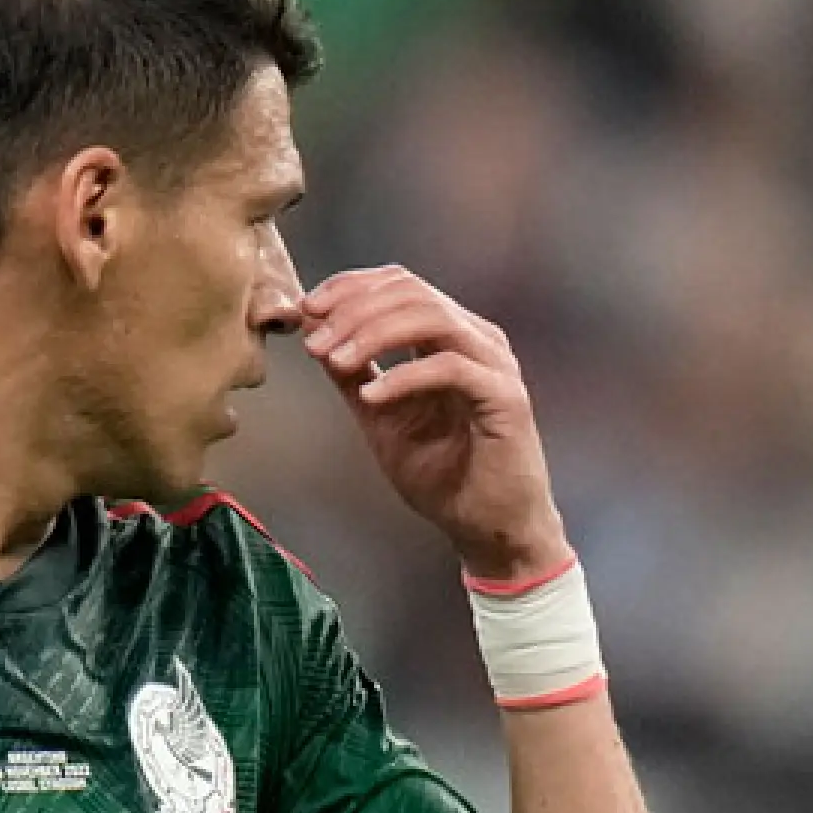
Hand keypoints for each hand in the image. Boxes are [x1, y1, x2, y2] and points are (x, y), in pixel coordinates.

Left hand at [299, 265, 567, 583]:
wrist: (488, 528)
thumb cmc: (444, 475)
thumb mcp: (379, 418)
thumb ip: (353, 375)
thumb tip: (315, 334)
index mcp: (450, 335)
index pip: (400, 284)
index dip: (350, 287)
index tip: (307, 309)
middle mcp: (476, 339)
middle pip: (411, 291)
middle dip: (354, 310)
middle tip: (315, 341)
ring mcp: (494, 365)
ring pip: (432, 316)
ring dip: (374, 333)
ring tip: (336, 361)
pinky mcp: (505, 398)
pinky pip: (450, 368)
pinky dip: (404, 376)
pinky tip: (371, 397)